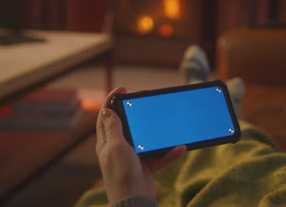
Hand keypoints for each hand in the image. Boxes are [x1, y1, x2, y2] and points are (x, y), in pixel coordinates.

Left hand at [96, 87, 185, 203]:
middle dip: (136, 114)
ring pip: (146, 140)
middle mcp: (118, 149)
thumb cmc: (122, 175)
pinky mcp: (146, 167)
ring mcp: (132, 158)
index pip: (106, 116)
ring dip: (158, 136)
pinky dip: (169, 154)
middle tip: (146, 103)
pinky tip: (179, 149)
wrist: (134, 201)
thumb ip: (113, 128)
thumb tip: (106, 110)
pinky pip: (159, 156)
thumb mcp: (117, 148)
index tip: (122, 89)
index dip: (112, 101)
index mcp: (106, 143)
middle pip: (127, 125)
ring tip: (166, 126)